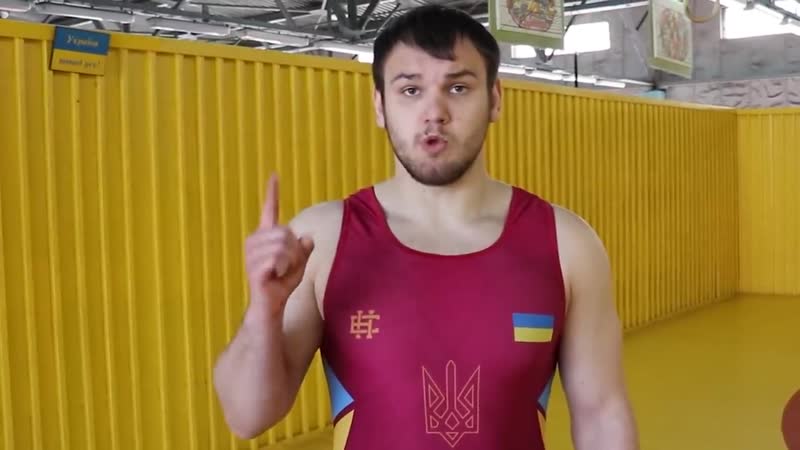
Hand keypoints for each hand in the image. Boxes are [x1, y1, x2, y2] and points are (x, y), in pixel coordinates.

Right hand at [244, 174, 313, 320]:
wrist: (270, 306)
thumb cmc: (282, 285)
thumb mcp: (299, 265)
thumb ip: (304, 250)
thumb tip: (307, 238)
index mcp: (265, 237)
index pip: (269, 210)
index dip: (272, 193)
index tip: (274, 174)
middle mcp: (255, 241)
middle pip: (287, 232)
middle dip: (295, 251)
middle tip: (288, 267)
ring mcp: (252, 254)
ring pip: (285, 245)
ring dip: (291, 261)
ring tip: (281, 273)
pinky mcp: (254, 267)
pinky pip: (279, 258)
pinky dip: (285, 268)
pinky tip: (276, 276)